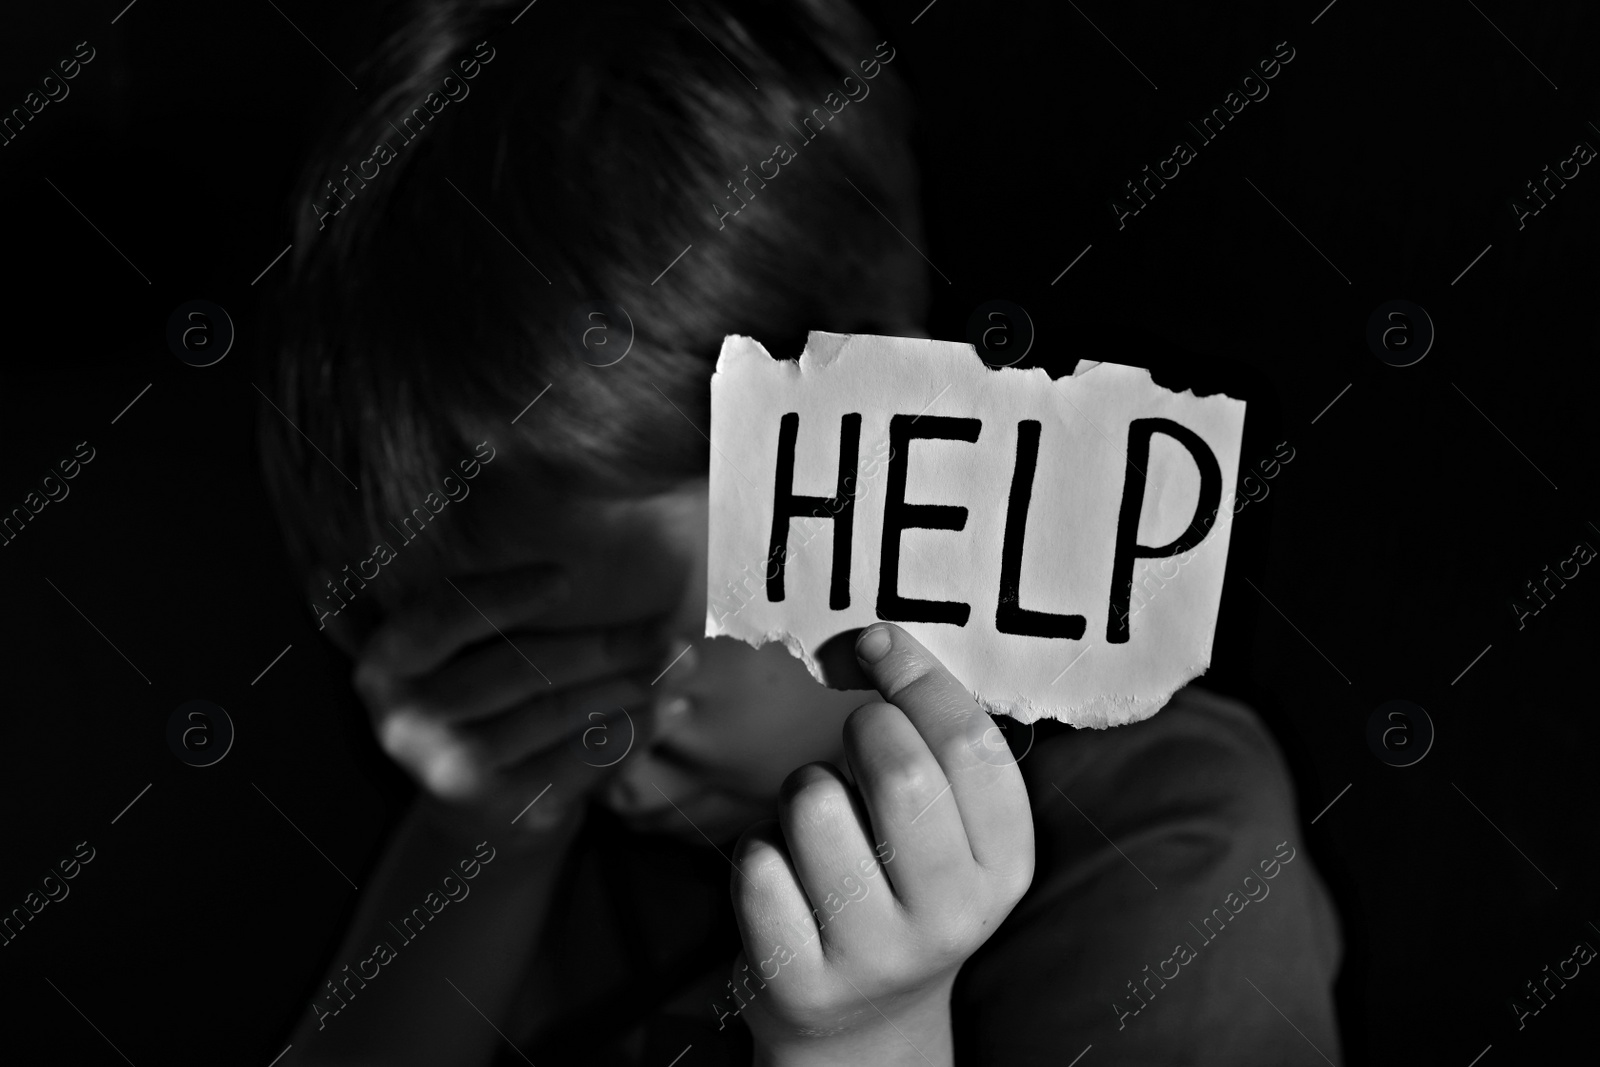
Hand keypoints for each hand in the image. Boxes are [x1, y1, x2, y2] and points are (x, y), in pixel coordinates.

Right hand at [342, 566, 674, 840]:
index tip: (565, 578)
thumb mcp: (466, 652)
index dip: (504, 596)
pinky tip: (669, 710)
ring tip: (682, 663)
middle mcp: (404, 721)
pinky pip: (577, 759)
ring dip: (631, 686)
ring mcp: (449, 771)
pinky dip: (630, 732)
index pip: (444, 617)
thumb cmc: (484, 699)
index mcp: (386, 664)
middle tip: (668, 630)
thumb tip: (582, 568)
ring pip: (557, 713)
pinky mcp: (498, 807)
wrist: (478, 803)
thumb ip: (498, 613)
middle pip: (520, 668)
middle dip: (605, 646)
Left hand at [727, 623, 1035, 1065]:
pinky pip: (757, 862)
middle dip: (860, 728)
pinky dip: (759, 850)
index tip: (877, 645)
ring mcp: (876, 954)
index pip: (972, 744)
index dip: (917, 677)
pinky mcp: (800, 978)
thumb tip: (873, 639)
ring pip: (813, 804)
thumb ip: (932, 743)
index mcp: (1004, 865)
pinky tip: (785, 879)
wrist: (863, 1028)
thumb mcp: (948, 833)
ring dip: (803, 790)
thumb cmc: (901, 890)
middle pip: (898, 769)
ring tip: (819, 825)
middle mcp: (952, 916)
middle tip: (852, 740)